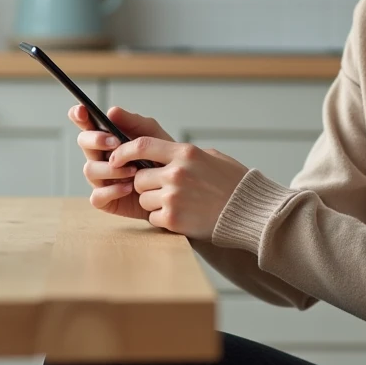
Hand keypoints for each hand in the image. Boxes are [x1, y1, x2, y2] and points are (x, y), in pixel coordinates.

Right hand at [71, 104, 173, 221]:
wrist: (175, 187)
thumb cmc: (160, 158)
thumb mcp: (152, 135)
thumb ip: (133, 122)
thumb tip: (111, 111)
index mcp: (107, 138)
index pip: (87, 124)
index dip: (79, 116)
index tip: (82, 110)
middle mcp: (100, 156)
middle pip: (83, 142)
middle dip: (96, 140)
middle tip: (116, 142)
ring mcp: (100, 178)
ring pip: (90, 169)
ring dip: (111, 168)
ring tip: (134, 170)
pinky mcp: (105, 199)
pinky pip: (97, 195)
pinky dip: (113, 190)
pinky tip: (129, 187)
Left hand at [111, 136, 249, 240]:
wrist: (250, 212)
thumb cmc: (233, 183)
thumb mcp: (210, 157)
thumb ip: (184, 154)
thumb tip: (159, 152)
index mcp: (185, 153)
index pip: (142, 145)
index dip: (123, 152)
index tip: (115, 158)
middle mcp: (176, 173)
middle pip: (139, 177)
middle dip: (145, 185)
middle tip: (162, 190)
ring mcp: (174, 197)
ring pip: (144, 199)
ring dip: (154, 203)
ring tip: (178, 203)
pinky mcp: (174, 219)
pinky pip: (153, 217)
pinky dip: (162, 218)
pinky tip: (181, 216)